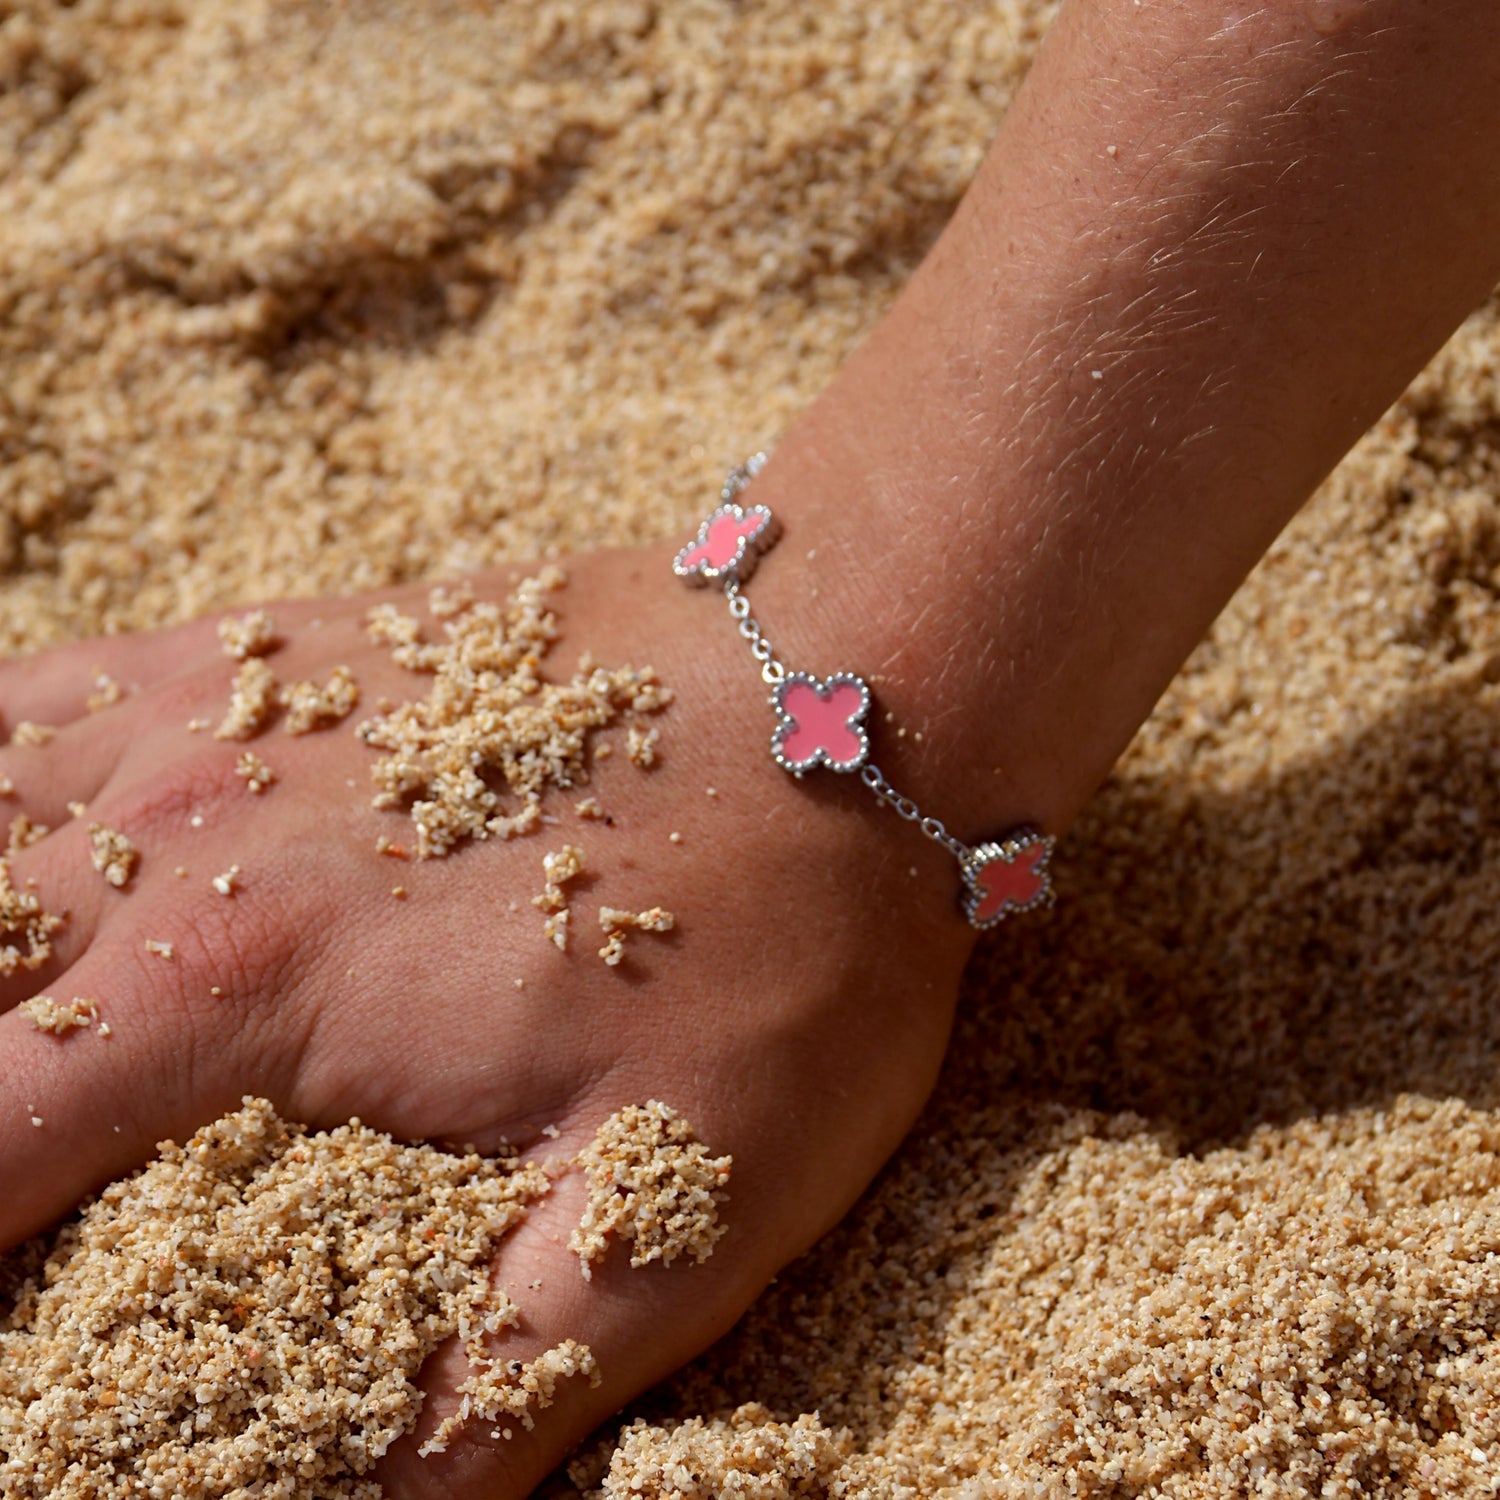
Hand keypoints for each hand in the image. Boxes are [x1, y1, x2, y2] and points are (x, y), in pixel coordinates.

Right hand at [0, 538, 974, 1495]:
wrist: (851, 691)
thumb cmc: (785, 932)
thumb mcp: (674, 1202)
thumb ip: (490, 1384)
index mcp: (249, 987)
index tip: (9, 1332)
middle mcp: (193, 833)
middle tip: (39, 1181)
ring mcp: (229, 720)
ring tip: (21, 1048)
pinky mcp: (290, 654)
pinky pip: (52, 700)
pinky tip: (15, 844)